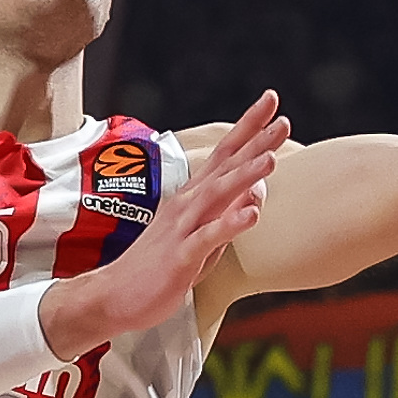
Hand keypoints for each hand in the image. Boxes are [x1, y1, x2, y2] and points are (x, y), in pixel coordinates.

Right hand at [45, 93, 288, 349]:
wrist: (113, 295)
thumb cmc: (159, 268)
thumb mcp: (202, 241)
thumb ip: (227, 216)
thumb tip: (256, 194)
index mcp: (193, 198)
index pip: (225, 155)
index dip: (249, 129)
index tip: (272, 102)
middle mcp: (188, 205)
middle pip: (224, 165)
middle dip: (255, 141)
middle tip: (284, 119)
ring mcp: (182, 229)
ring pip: (217, 195)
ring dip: (245, 175)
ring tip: (272, 157)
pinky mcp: (179, 256)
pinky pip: (208, 238)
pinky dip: (230, 225)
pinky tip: (253, 215)